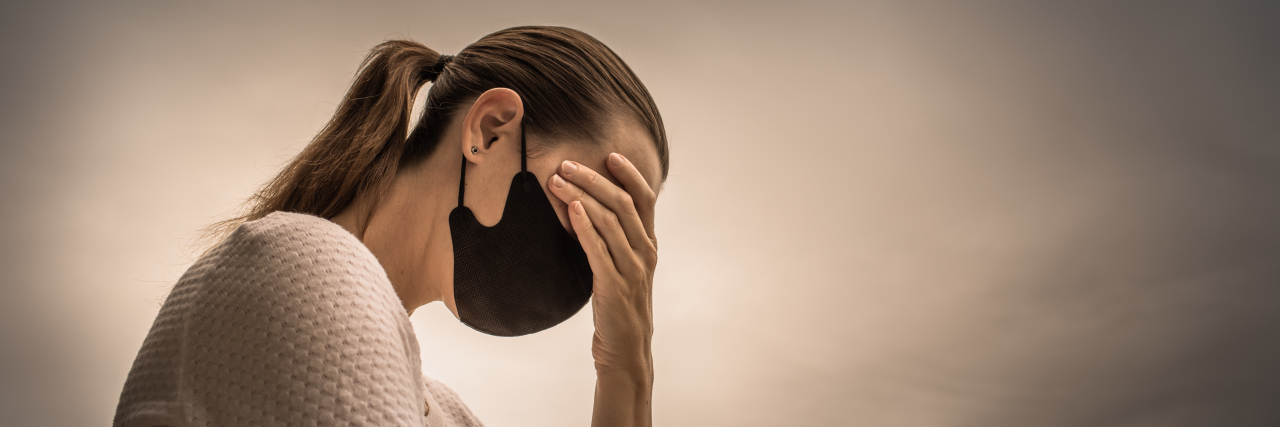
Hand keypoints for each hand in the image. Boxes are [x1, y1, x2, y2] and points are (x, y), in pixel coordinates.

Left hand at [548, 152, 656, 426]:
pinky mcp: (613, 285)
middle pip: (623, 203)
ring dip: (581, 196)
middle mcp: (644, 252)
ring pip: (609, 221)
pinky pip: (598, 248)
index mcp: (648, 245)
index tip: (609, 154)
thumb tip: (590, 209)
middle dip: (593, 179)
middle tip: (566, 164)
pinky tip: (570, 209)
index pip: (645, 199)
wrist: (626, 348)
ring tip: (557, 180)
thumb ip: (615, 240)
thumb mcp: (624, 267)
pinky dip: (584, 225)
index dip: (630, 174)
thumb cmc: (619, 305)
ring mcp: (631, 269)